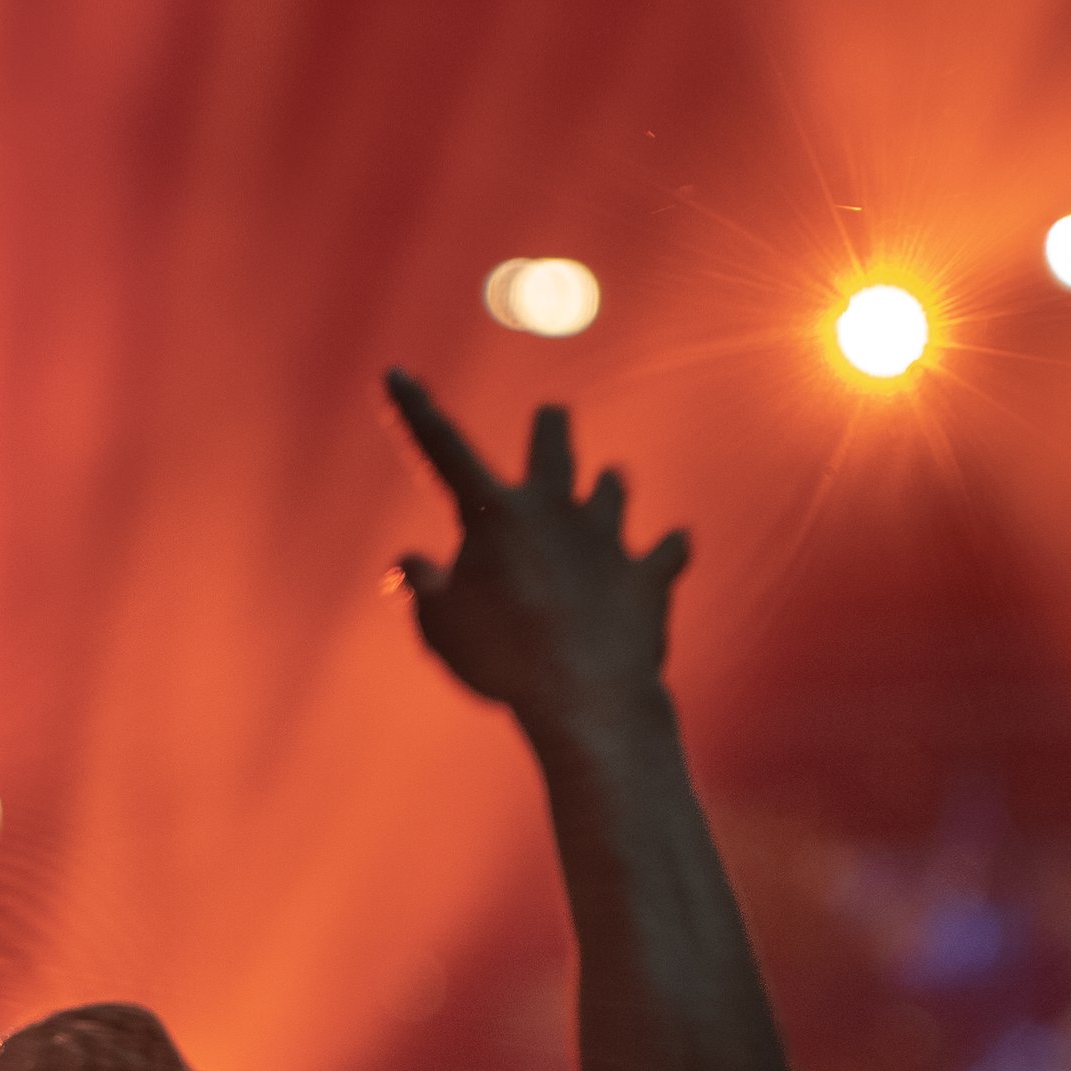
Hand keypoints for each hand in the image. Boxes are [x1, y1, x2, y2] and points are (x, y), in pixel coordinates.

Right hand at [385, 377, 688, 736]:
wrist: (586, 698)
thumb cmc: (500, 664)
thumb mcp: (439, 629)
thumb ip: (422, 589)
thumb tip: (408, 565)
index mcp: (493, 515)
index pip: (439, 449)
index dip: (413, 410)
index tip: (395, 372)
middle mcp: (554, 508)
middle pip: (552, 442)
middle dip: (550, 428)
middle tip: (554, 414)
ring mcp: (606, 538)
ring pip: (612, 488)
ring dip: (606, 489)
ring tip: (606, 483)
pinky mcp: (649, 575)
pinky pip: (668, 552)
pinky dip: (667, 552)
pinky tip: (675, 547)